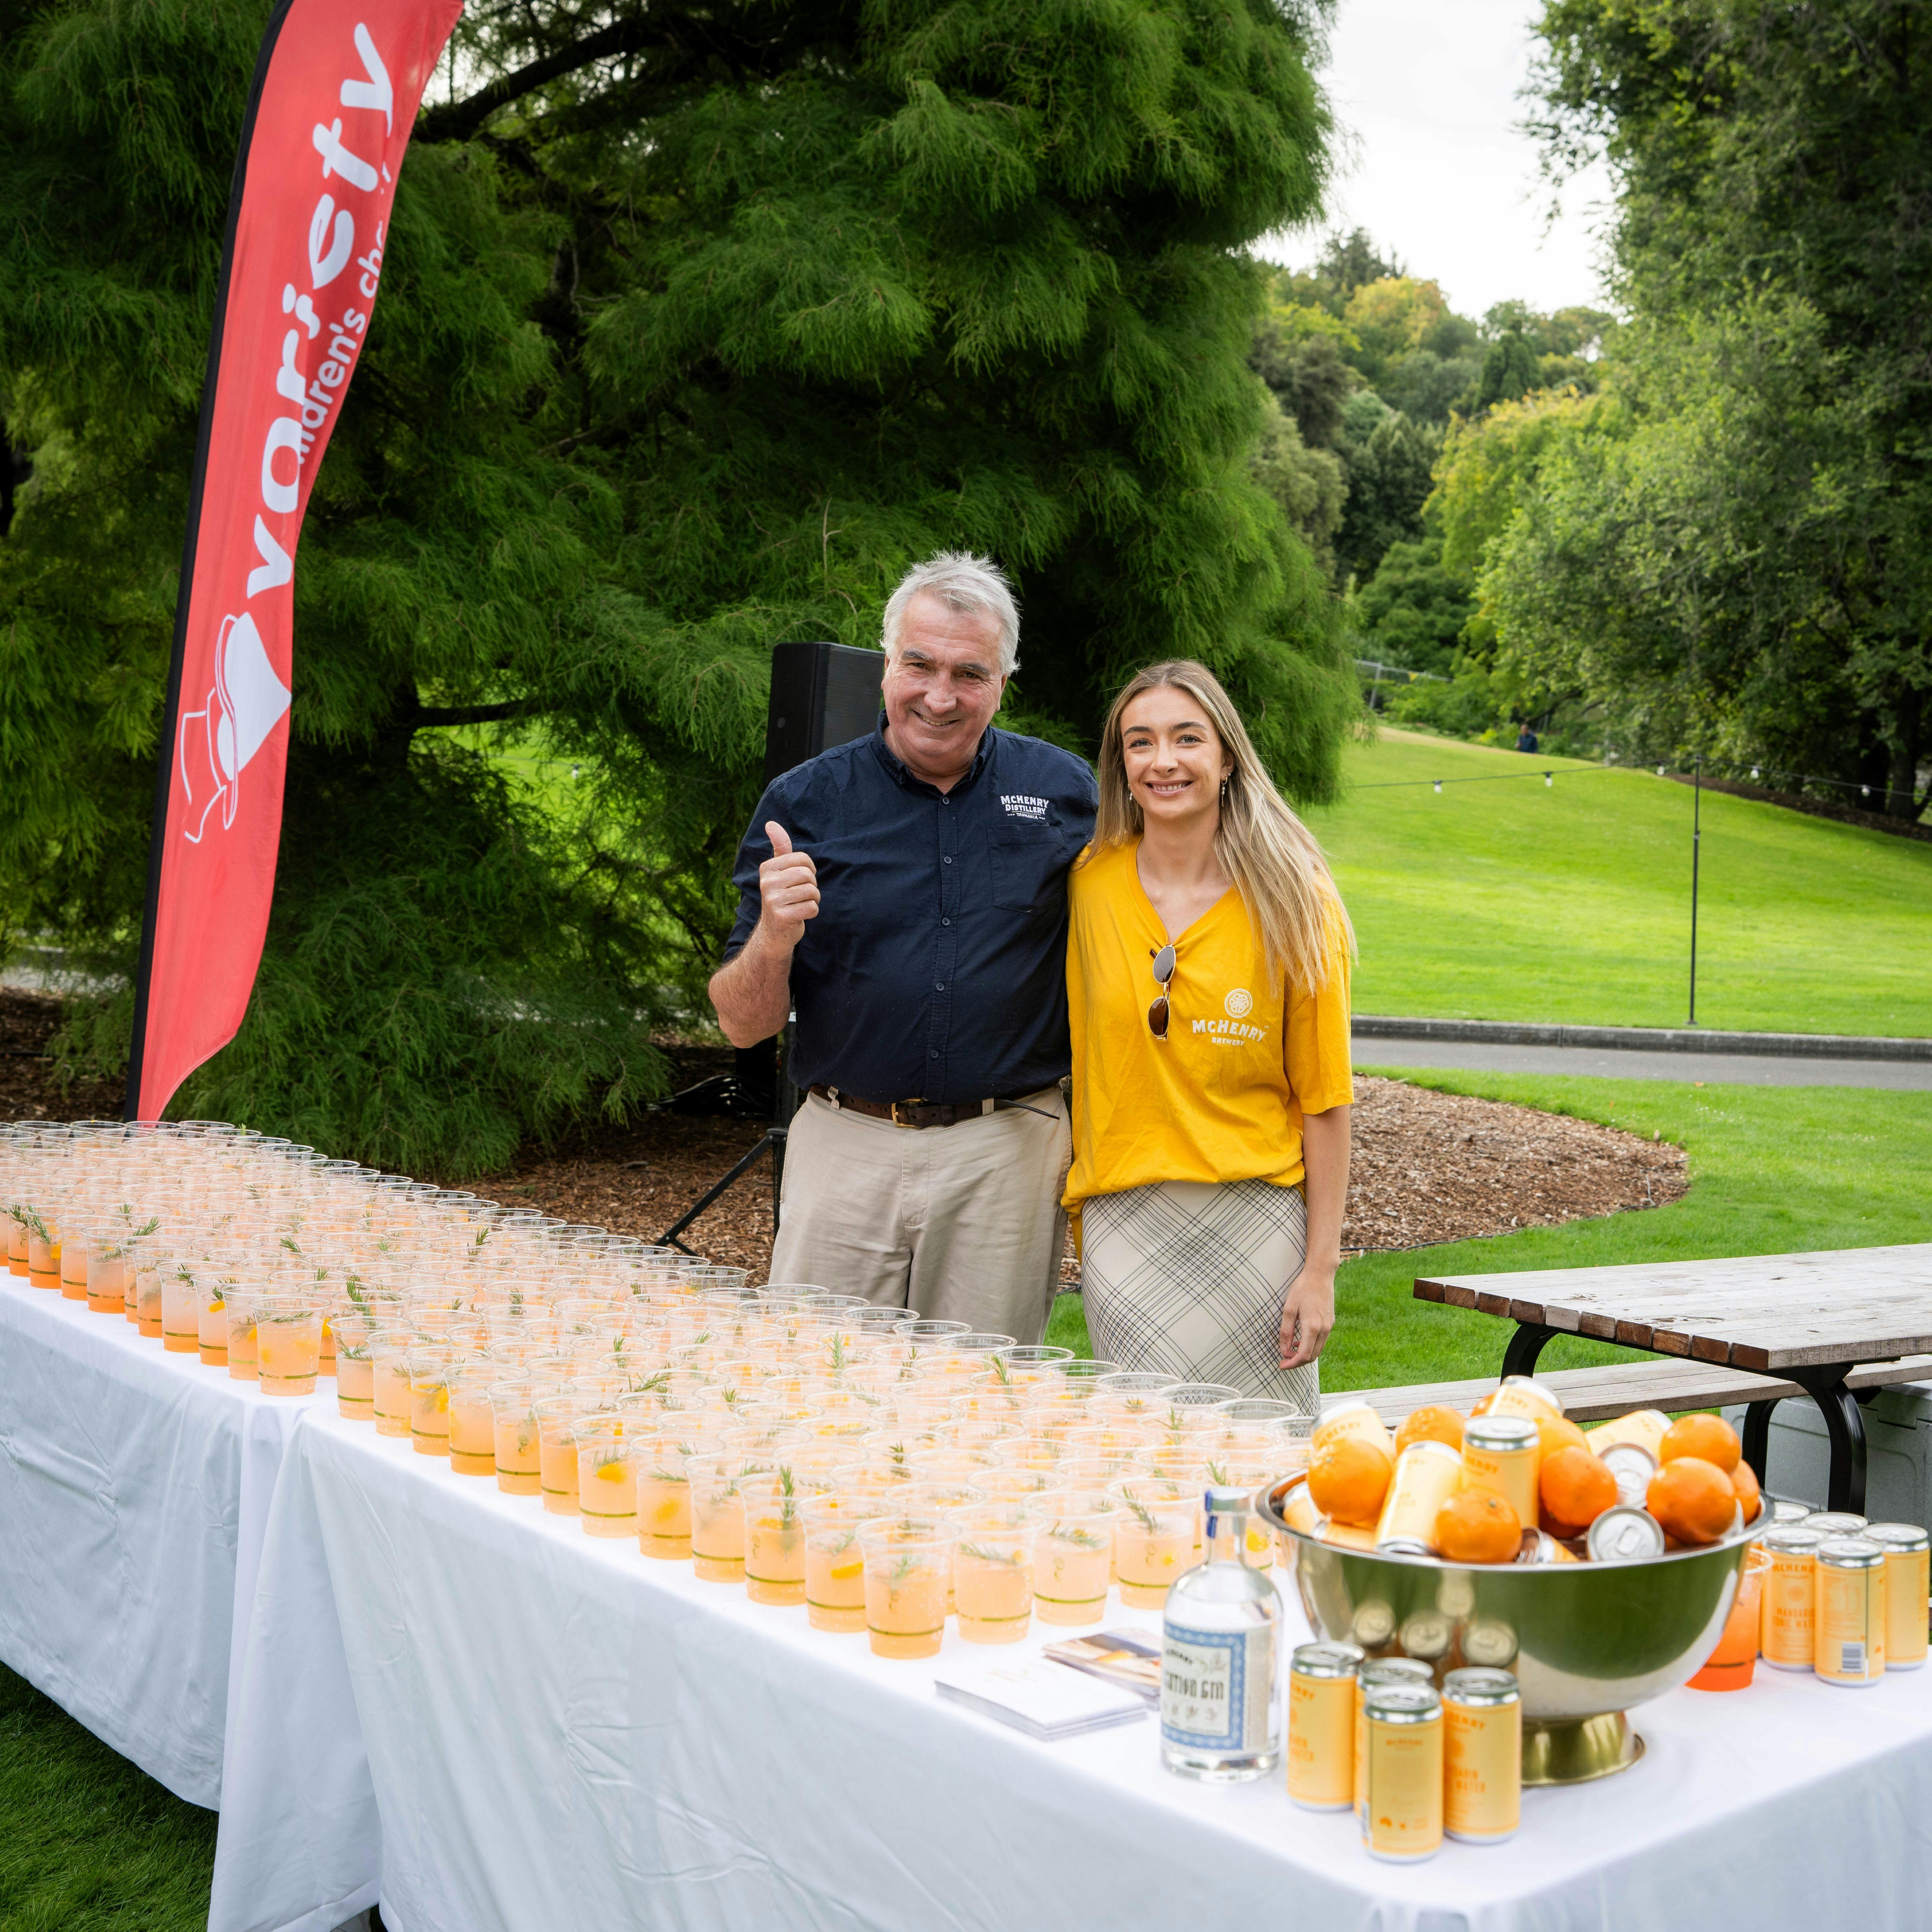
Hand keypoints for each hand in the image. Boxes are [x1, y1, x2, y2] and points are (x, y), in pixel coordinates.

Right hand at [756, 821, 818, 949]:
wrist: (773, 932)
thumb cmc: (781, 897)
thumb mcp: (779, 871)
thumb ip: (779, 847)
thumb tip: (770, 823)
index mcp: (767, 868)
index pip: (803, 859)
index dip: (809, 871)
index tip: (798, 880)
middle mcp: (767, 882)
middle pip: (808, 875)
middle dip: (811, 886)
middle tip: (800, 895)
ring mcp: (773, 900)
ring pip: (812, 892)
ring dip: (812, 900)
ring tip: (799, 904)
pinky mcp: (782, 917)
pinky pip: (812, 908)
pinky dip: (811, 913)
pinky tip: (799, 916)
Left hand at [1279, 1265, 1334, 1371]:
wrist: (1320, 1275)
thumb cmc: (1302, 1289)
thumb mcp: (1289, 1309)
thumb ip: (1286, 1331)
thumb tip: (1283, 1350)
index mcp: (1313, 1327)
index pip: (1304, 1355)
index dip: (1292, 1364)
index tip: (1281, 1365)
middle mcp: (1324, 1329)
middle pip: (1312, 1356)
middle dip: (1297, 1361)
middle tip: (1283, 1359)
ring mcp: (1329, 1326)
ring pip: (1318, 1349)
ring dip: (1304, 1353)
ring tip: (1290, 1349)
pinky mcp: (1331, 1322)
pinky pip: (1321, 1341)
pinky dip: (1311, 1345)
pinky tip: (1300, 1339)